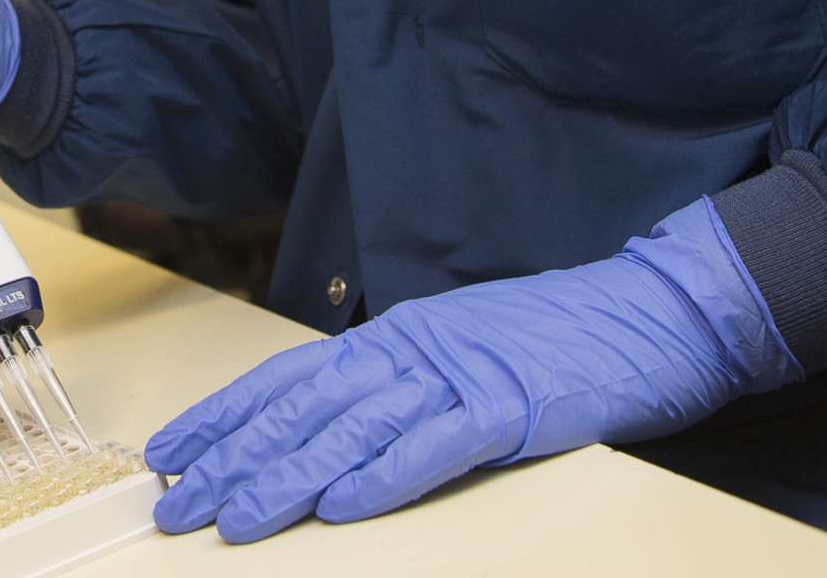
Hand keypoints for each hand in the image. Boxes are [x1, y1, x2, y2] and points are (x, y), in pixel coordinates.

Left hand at [145, 201, 798, 542]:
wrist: (654, 311)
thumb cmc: (561, 339)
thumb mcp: (463, 352)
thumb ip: (403, 386)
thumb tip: (333, 431)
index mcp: (398, 337)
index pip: (289, 378)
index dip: (224, 415)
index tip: (171, 452)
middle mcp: (413, 350)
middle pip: (305, 407)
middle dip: (234, 457)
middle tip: (178, 502)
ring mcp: (461, 375)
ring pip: (353, 429)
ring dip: (288, 475)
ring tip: (236, 514)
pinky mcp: (511, 406)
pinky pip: (435, 445)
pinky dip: (383, 476)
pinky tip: (340, 506)